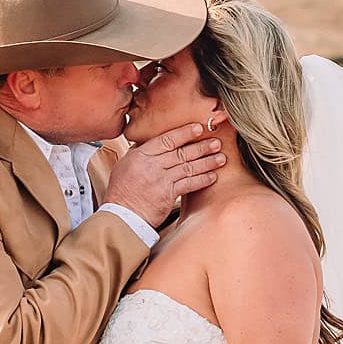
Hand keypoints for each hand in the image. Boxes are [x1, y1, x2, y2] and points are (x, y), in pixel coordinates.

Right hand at [108, 124, 225, 229]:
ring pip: (188, 167)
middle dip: (201, 147)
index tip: (198, 128)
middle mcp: (152, 165)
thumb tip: (147, 141)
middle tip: (216, 142)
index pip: (166, 139)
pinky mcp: (168, 195)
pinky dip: (202, 180)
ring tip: (220, 158)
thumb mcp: (125, 165)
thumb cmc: (122, 191)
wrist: (122, 215)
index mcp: (141, 155)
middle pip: (181, 152)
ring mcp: (161, 180)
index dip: (184, 133)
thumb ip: (138, 152)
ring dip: (207, 162)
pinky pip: (189, 184)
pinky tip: (212, 176)